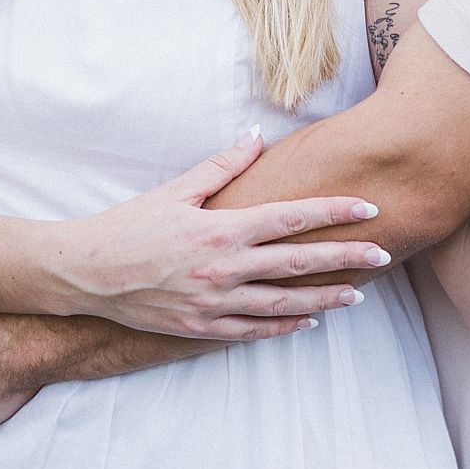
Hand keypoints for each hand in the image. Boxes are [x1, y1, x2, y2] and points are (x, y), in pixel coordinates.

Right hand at [49, 131, 391, 335]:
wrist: (86, 273)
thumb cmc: (130, 225)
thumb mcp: (176, 188)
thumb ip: (222, 166)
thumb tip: (257, 137)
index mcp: (222, 229)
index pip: (292, 218)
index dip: (335, 212)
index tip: (368, 208)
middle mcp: (224, 268)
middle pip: (299, 262)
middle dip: (346, 257)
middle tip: (384, 254)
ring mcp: (214, 303)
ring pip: (284, 304)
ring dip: (324, 299)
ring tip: (356, 294)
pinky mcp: (201, 329)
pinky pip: (252, 330)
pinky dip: (283, 327)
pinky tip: (307, 322)